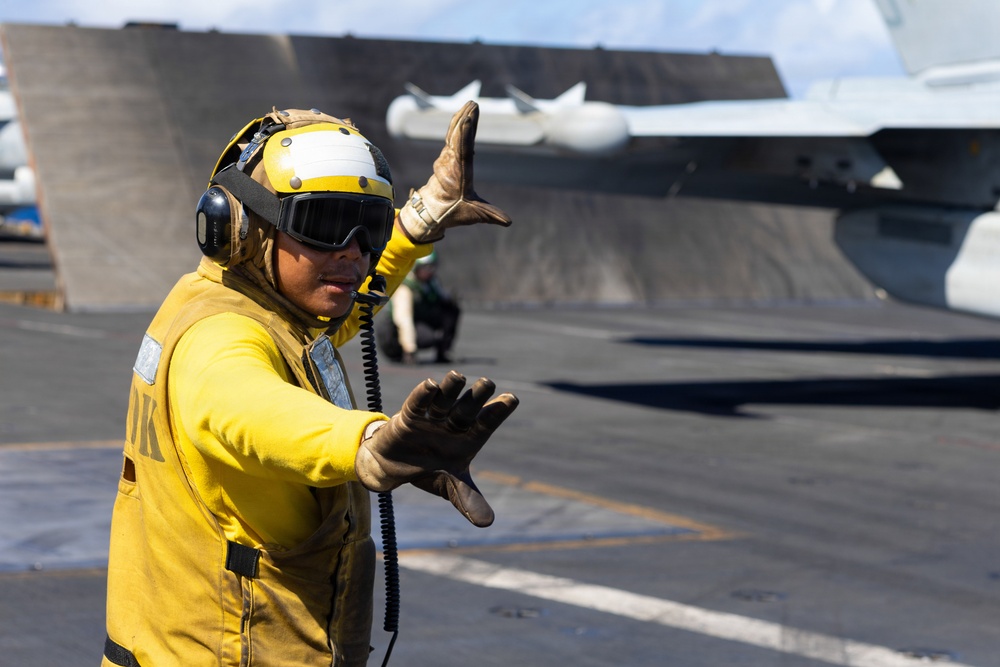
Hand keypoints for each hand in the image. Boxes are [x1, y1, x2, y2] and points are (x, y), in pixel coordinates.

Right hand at [354, 371, 517, 525]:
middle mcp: (453, 423)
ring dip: (450, 388)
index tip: (512, 399)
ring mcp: (432, 418)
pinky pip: (417, 404)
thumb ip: (469, 502)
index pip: (487, 422)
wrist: (393, 469)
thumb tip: (488, 524)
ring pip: (444, 400)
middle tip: (488, 382)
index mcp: (468, 437)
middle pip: (467, 408)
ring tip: (458, 376)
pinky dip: (422, 395)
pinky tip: (430, 384)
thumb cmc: (429, 471)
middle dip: (477, 396)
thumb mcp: (452, 489)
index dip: (498, 411)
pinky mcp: (409, 417)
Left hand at [398, 101, 511, 243]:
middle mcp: (450, 161)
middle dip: (465, 118)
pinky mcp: (446, 156)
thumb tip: (508, 222)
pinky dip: (457, 124)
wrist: (432, 211)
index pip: (463, 149)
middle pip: (458, 135)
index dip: (465, 133)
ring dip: (462, 117)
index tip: (469, 118)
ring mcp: (446, 157)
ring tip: (470, 104)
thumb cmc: (453, 212)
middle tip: (473, 103)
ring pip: (454, 132)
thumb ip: (491, 215)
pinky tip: (463, 115)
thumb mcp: (474, 214)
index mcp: (459, 172)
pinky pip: (452, 136)